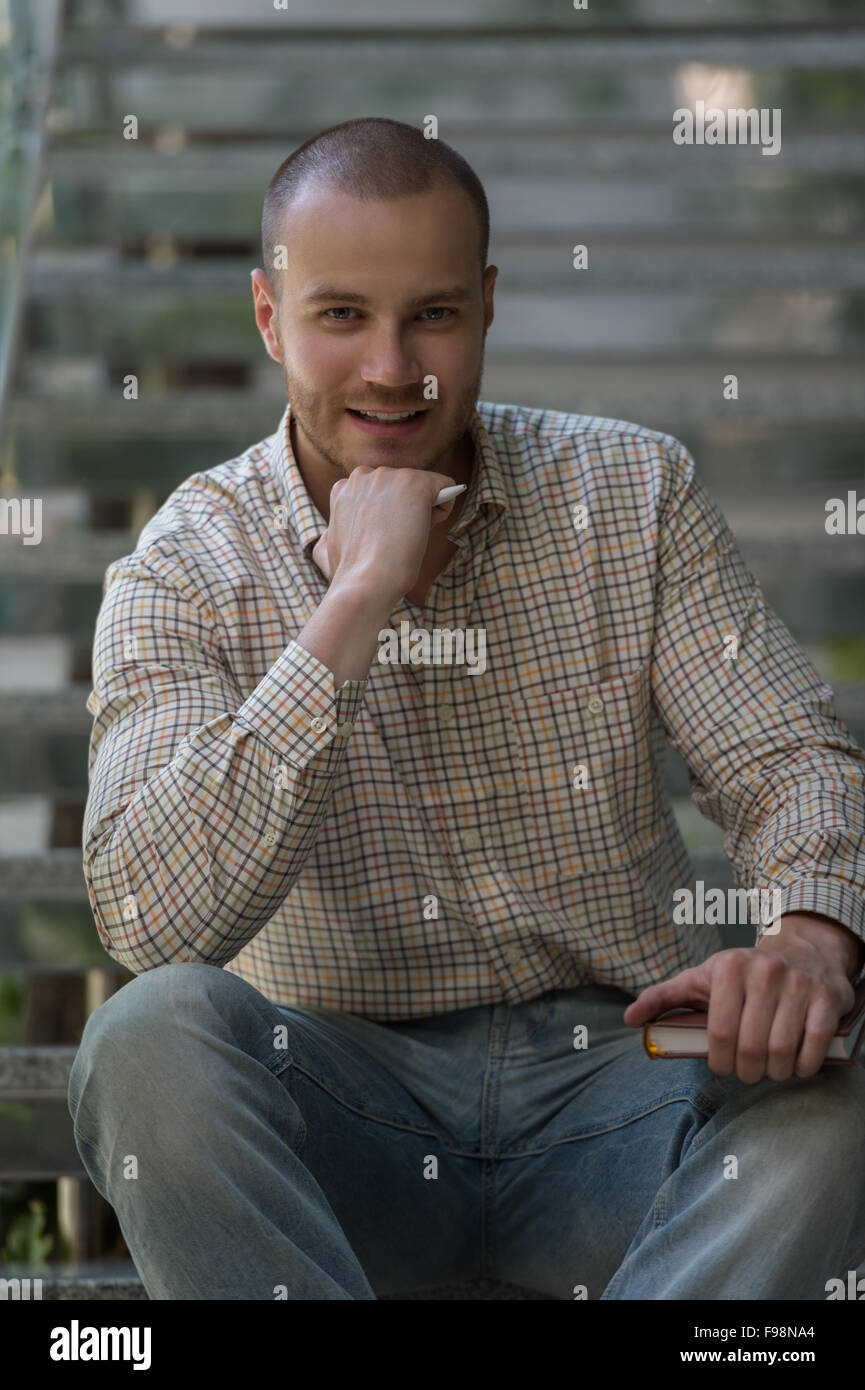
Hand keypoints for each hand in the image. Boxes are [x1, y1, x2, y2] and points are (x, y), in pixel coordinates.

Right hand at [310, 465, 461, 598]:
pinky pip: (444, 486)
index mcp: (344, 488)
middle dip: (406, 509)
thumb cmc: (349, 575)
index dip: (386, 514)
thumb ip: (329, 534)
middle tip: (399, 538)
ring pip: (422, 486)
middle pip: (401, 486)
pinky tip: (431, 526)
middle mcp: (365, 475)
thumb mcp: (325, 548)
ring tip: (412, 535)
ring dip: (425, 510)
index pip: (378, 491)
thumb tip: (329, 535)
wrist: (366, 582)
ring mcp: (390, 477)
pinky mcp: (415, 484)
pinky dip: (445, 506)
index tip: (384, 535)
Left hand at [623, 918, 857, 1081]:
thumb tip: (629, 1019)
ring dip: (776, 1073)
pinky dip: (805, 1066)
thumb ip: (663, 997)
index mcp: (729, 968)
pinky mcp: (827, 998)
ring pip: (782, 1051)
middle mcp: (765, 972)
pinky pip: (815, 1045)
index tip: (722, 1066)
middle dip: (747, 1071)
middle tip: (748, 1072)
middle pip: (751, 1047)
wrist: (803, 948)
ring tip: (771, 1070)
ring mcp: (799, 984)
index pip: (719, 1033)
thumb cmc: (744, 971)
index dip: (719, 1061)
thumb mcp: (700, 977)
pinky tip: (797, 1065)